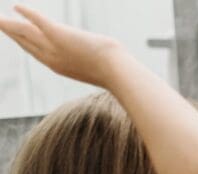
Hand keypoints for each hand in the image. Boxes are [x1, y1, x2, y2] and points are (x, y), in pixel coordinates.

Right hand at [0, 4, 124, 87]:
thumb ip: (91, 62)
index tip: (14, 35)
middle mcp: (51, 59)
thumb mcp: (98, 67)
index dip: (22, 42)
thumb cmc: (115, 72)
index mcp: (58, 66)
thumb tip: (100, 54)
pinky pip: (38, 22)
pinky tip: (17, 6)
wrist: (118, 74)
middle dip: (10, 33)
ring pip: (25, 33)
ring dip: (9, 25)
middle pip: (24, 43)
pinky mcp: (60, 35)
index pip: (35, 52)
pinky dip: (27, 13)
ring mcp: (54, 47)